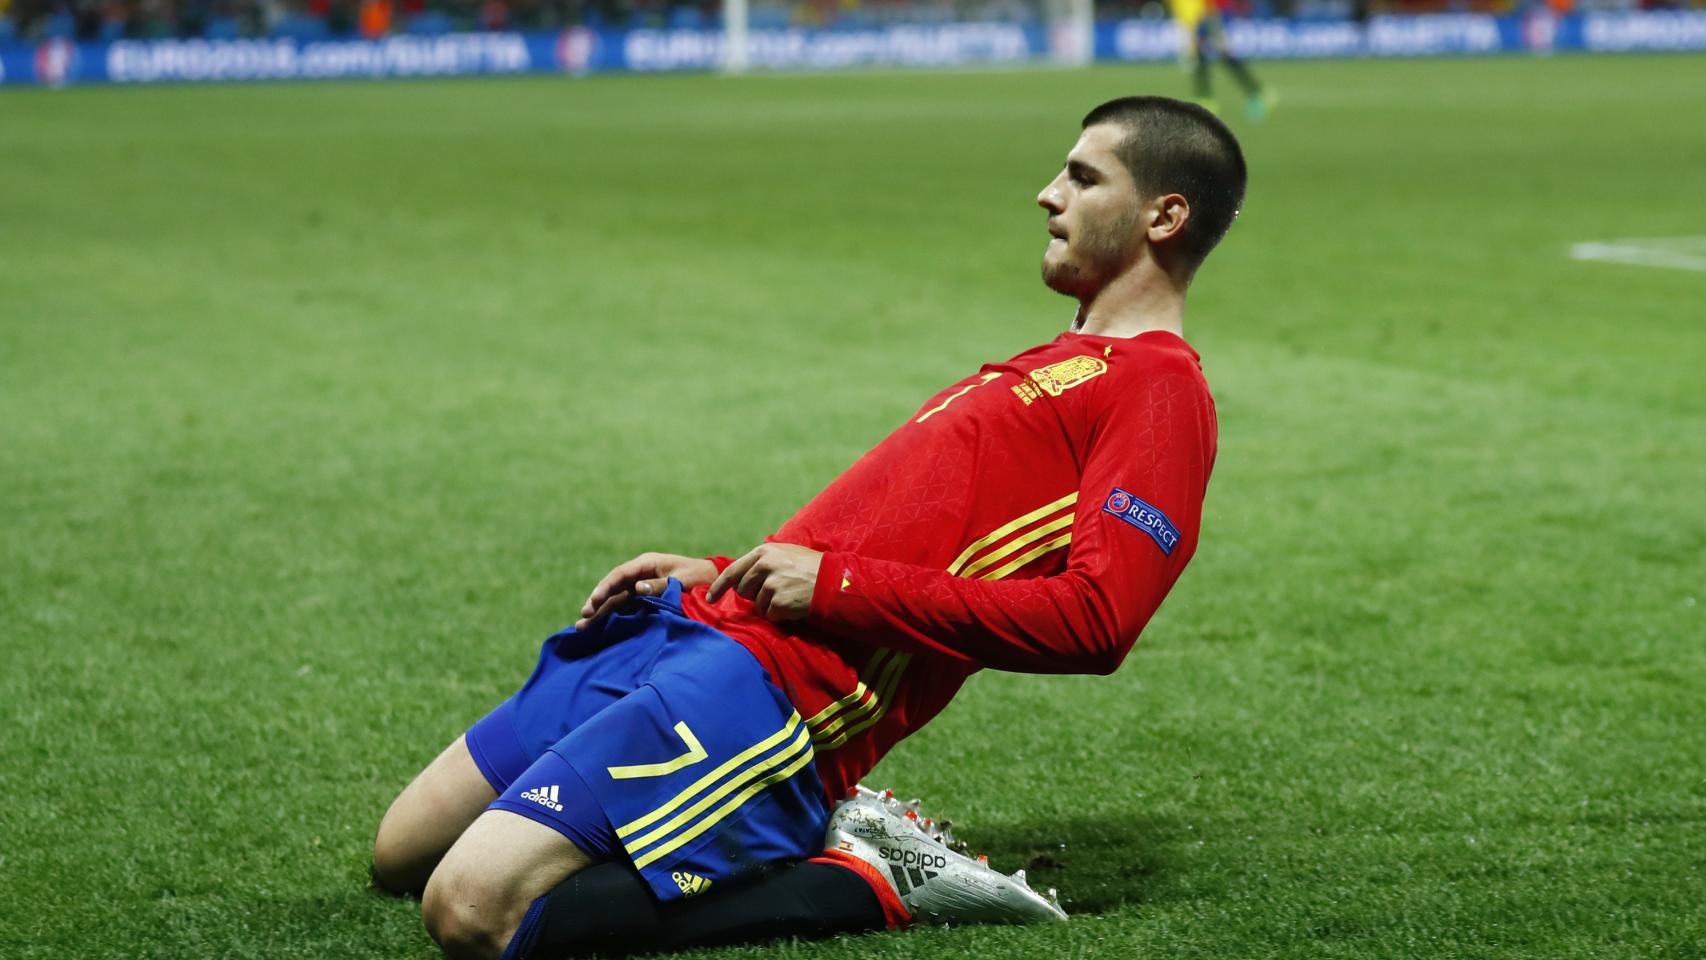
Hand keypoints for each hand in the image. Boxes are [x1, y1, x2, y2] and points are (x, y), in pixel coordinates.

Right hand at [575, 552, 718, 629]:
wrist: (714, 582)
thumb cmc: (700, 577)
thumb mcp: (683, 579)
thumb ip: (661, 585)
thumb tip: (637, 589)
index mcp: (646, 563)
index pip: (619, 575)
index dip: (605, 588)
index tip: (593, 601)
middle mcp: (640, 575)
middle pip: (613, 589)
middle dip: (597, 603)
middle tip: (583, 618)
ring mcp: (641, 588)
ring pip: (616, 600)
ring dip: (601, 613)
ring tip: (583, 628)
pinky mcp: (645, 600)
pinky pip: (626, 609)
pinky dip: (614, 618)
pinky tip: (602, 629)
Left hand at [706, 542, 823, 621]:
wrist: (834, 580)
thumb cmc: (810, 567)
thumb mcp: (785, 553)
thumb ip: (761, 562)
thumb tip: (739, 578)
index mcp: (763, 553)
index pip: (732, 572)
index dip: (719, 587)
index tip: (709, 599)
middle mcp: (764, 566)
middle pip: (743, 590)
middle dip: (754, 595)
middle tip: (776, 591)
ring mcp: (771, 584)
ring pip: (757, 605)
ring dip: (770, 605)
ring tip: (790, 595)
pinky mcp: (779, 602)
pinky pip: (770, 615)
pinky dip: (780, 615)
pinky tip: (794, 605)